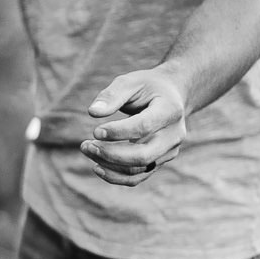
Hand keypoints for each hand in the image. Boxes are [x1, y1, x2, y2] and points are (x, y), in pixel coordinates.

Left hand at [81, 68, 187, 186]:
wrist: (171, 96)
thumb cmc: (147, 87)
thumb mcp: (130, 81)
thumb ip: (112, 95)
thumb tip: (93, 112)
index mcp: (170, 110)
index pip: (144, 127)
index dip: (118, 132)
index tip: (95, 131)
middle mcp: (173, 134)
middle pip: (143, 155)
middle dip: (111, 154)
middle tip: (86, 145)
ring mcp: (169, 151)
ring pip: (138, 169)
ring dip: (108, 164)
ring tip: (87, 149)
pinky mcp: (160, 161)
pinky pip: (138, 177)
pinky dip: (116, 176)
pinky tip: (97, 166)